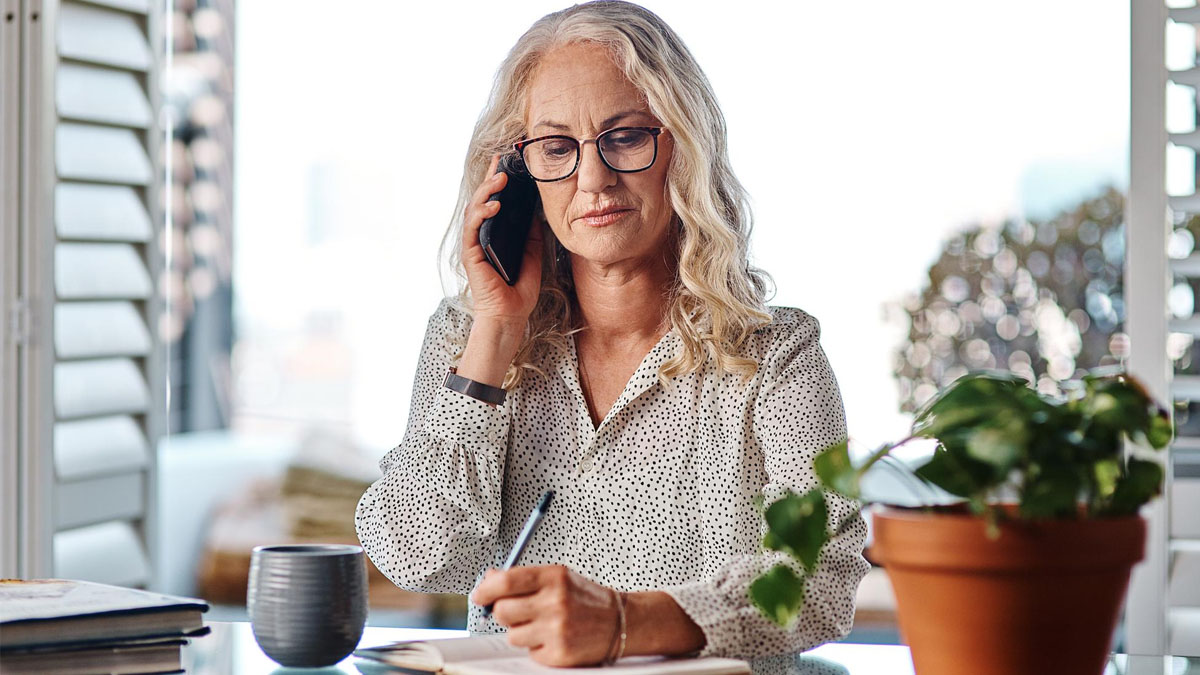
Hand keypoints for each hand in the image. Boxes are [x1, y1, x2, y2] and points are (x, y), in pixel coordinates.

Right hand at [461, 154, 544, 329]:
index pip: (494, 201)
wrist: (511, 313)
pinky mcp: (470, 253)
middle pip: (482, 199)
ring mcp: (474, 243)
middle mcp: (481, 235)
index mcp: (495, 233)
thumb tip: (536, 209)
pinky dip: (482, 213)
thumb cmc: (519, 287)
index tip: (507, 161)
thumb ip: (532, 232)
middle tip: (502, 159)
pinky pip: (473, 228)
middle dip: (490, 177)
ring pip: (475, 209)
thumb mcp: (533, 252)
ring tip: (501, 178)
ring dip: (487, 191)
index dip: (498, 180)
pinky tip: (495, 205)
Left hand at [470, 565, 618, 666]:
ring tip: (541, 625)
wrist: (620, 621)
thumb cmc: (586, 599)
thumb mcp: (559, 577)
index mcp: (553, 578)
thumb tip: (489, 579)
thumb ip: (524, 578)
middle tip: (515, 612)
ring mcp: (557, 630)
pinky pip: (529, 652)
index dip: (485, 589)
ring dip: (521, 631)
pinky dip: (536, 646)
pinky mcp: (559, 653)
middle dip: (502, 612)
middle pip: (502, 611)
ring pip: (512, 635)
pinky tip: (553, 637)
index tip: (480, 595)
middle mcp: (555, 602)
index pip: (505, 581)